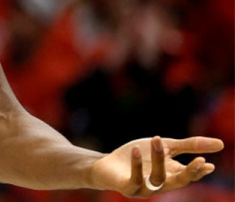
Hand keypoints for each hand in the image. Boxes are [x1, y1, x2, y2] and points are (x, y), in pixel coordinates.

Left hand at [91, 136, 223, 197]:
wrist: (107, 166)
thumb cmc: (138, 156)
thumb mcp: (165, 147)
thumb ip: (189, 145)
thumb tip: (221, 144)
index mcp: (171, 175)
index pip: (189, 176)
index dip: (198, 171)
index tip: (207, 163)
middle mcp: (161, 185)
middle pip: (179, 182)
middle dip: (190, 172)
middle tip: (200, 160)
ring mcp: (144, 189)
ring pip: (157, 178)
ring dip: (158, 158)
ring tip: (157, 138)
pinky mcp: (128, 188)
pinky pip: (135, 179)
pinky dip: (136, 165)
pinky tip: (136, 149)